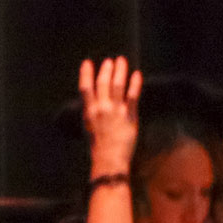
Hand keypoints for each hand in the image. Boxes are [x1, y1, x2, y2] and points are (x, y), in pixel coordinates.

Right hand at [78, 57, 142, 176]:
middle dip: (106, 69)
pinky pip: (133, 95)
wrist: (109, 161)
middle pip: (103, 83)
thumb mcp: (88, 129)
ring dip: (120, 71)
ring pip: (118, 85)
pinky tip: (137, 74)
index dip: (86, 74)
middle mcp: (101, 109)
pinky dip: (135, 83)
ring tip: (121, 61)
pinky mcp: (130, 116)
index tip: (87, 63)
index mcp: (89, 112)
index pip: (85, 88)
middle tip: (110, 61)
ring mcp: (116, 111)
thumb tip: (92, 103)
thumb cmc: (98, 148)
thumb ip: (91, 114)